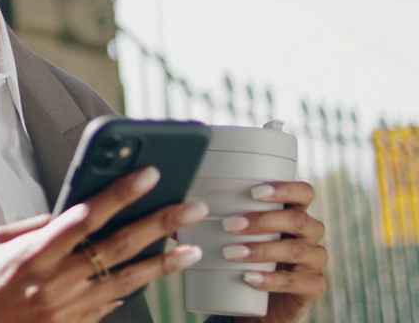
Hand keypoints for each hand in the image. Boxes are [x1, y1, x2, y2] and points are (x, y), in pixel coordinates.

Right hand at [0, 167, 209, 322]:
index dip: (121, 192)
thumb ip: (32, 226)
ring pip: (127, 281)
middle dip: (160, 223)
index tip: (149, 174)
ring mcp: (69, 309)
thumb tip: (67, 212)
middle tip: (190, 208)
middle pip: (119, 247)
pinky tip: (152, 277)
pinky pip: (112, 306)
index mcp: (33, 253)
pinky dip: (133, 289)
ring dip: (163, 264)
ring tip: (190, 250)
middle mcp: (57, 281)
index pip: (88, 215)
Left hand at [220, 181, 326, 322]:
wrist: (255, 301)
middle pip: (298, 220)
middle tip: (228, 225)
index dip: (285, 189)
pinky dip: (271, 280)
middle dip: (262, 220)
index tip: (253, 191)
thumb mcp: (231, 235)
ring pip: (296, 250)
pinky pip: (297, 282)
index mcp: (294, 212)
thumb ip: (209, 218)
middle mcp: (309, 233)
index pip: (304, 193)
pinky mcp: (312, 286)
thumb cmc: (241, 257)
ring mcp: (314, 260)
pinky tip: (250, 278)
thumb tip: (176, 204)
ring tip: (231, 252)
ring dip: (262, 249)